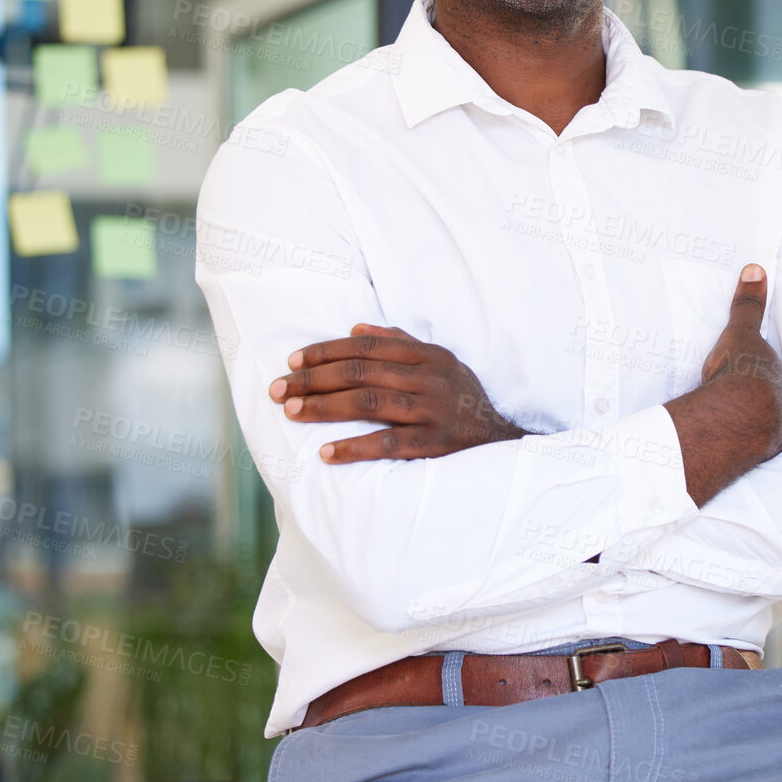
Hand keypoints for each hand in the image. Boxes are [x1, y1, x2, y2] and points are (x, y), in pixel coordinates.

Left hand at [269, 324, 527, 462]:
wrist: (501, 441)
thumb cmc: (461, 399)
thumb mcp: (441, 363)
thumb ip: (401, 344)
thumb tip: (356, 329)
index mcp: (428, 355)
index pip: (366, 347)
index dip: (325, 352)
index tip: (292, 361)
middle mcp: (430, 378)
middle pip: (361, 373)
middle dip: (314, 379)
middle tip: (280, 389)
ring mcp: (433, 411)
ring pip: (370, 403)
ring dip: (325, 407)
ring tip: (293, 412)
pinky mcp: (435, 444)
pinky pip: (388, 444)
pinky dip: (355, 447)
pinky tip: (326, 453)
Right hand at [699, 263, 781, 461]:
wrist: (736, 415)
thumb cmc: (741, 372)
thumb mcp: (742, 333)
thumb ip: (749, 305)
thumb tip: (755, 268)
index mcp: (780, 382)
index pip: (777, 376)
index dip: (766, 374)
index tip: (754, 376)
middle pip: (775, 402)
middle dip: (763, 402)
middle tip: (743, 401)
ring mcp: (772, 434)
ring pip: (765, 426)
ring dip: (752, 425)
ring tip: (733, 424)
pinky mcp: (753, 455)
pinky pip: (747, 447)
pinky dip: (738, 444)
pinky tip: (727, 445)